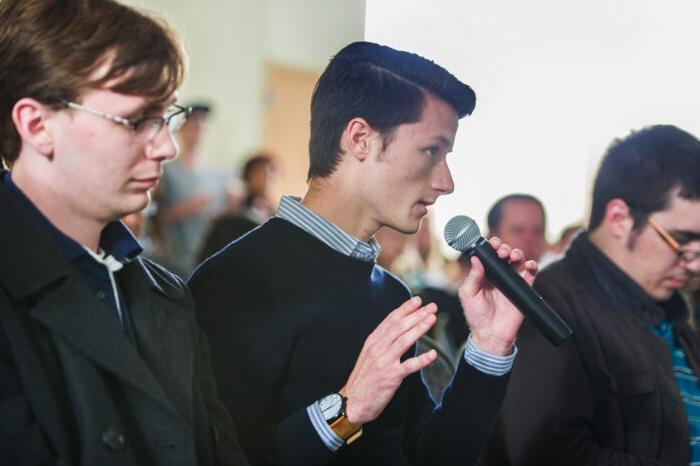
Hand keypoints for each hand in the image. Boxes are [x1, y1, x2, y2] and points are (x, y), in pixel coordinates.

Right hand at [339, 296, 436, 426]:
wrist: (352, 402)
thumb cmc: (363, 379)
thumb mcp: (369, 355)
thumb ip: (382, 342)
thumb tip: (397, 330)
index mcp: (372, 342)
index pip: (390, 320)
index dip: (405, 309)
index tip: (417, 301)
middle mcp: (378, 348)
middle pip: (400, 327)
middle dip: (417, 314)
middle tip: (431, 306)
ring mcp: (384, 362)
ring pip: (405, 341)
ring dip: (420, 328)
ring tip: (432, 319)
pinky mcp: (390, 377)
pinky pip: (409, 366)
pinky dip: (422, 359)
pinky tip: (433, 354)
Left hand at [458, 237, 537, 355]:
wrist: (491, 335)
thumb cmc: (476, 316)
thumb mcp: (468, 295)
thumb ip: (473, 277)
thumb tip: (476, 259)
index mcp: (484, 274)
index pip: (489, 255)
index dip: (491, 247)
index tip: (492, 244)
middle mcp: (498, 276)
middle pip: (504, 254)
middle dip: (504, 248)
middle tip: (501, 252)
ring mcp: (511, 282)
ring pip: (517, 261)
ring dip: (517, 253)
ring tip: (513, 256)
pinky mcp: (523, 289)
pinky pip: (531, 274)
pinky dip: (532, 266)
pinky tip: (528, 265)